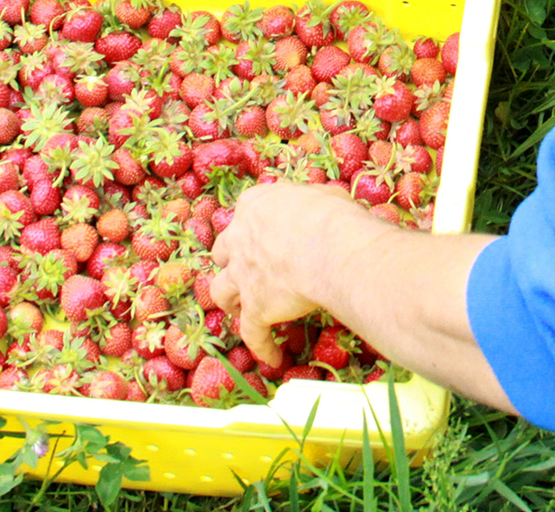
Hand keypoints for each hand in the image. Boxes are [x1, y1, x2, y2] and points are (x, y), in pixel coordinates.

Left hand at [212, 182, 387, 367]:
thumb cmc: (333, 216)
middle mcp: (240, 239)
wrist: (330, 247)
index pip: (245, 213)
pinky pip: (252, 333)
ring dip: (230, 300)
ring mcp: (242, 276)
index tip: (264, 234)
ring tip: (240, 310)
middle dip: (233, 261)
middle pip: (224, 252)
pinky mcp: (255, 308)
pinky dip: (262, 346)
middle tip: (247, 271)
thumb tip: (328, 206)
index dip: (253, 227)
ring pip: (221, 291)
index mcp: (255, 206)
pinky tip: (273, 359)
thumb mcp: (325, 195)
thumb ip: (315, 201)